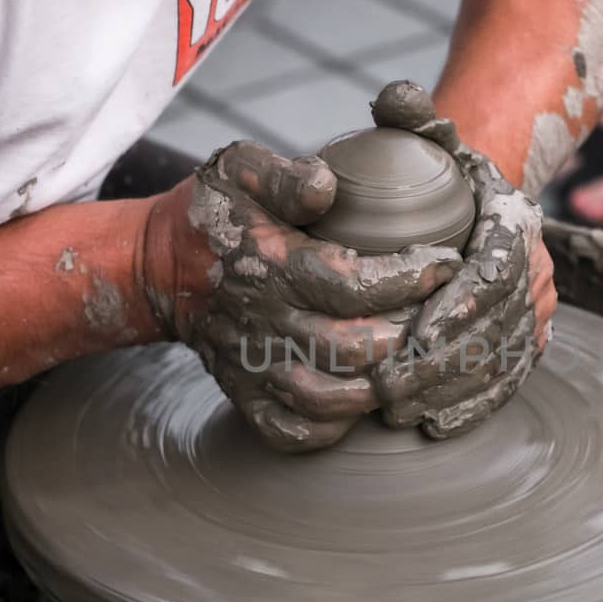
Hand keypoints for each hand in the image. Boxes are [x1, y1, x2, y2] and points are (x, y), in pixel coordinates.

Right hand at [140, 139, 461, 449]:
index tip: (446, 262)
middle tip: (442, 317)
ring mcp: (253, 366)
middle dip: (409, 336)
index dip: (409, 278)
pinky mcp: (245, 395)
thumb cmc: (214, 214)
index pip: (354, 285)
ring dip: (378, 387)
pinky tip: (362, 402)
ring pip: (328, 399)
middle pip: (352, 349)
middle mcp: (264, 324)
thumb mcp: (238, 170)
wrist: (157, 268)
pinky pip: (291, 431)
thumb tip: (327, 184)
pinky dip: (332, 428)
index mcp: (272, 267)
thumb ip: (284, 174)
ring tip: (411, 360)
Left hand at [368, 81, 555, 438]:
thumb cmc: (447, 173)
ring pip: (502, 359)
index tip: (419, 332)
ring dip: (453, 391)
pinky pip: (509, 379)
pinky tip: (439, 426)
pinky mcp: (529, 341)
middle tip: (391, 385)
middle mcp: (536, 268)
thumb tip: (393, 98)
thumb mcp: (433, 137)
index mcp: (515, 222)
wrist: (484, 203)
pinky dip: (476, 405)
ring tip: (401, 410)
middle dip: (444, 362)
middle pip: (496, 327)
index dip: (460, 307)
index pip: (495, 272)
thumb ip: (412, 114)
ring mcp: (536, 309)